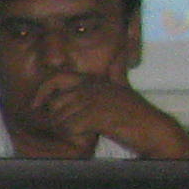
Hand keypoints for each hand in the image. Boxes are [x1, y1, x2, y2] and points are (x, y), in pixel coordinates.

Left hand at [13, 68, 188, 161]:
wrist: (154, 129)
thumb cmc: (137, 113)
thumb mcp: (124, 86)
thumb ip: (117, 71)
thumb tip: (121, 53)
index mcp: (94, 80)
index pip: (56, 79)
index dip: (41, 91)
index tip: (34, 105)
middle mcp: (91, 87)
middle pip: (54, 105)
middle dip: (56, 120)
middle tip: (70, 128)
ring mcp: (93, 100)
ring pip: (59, 119)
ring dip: (66, 130)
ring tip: (82, 132)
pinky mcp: (95, 115)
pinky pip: (69, 128)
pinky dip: (74, 135)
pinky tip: (87, 136)